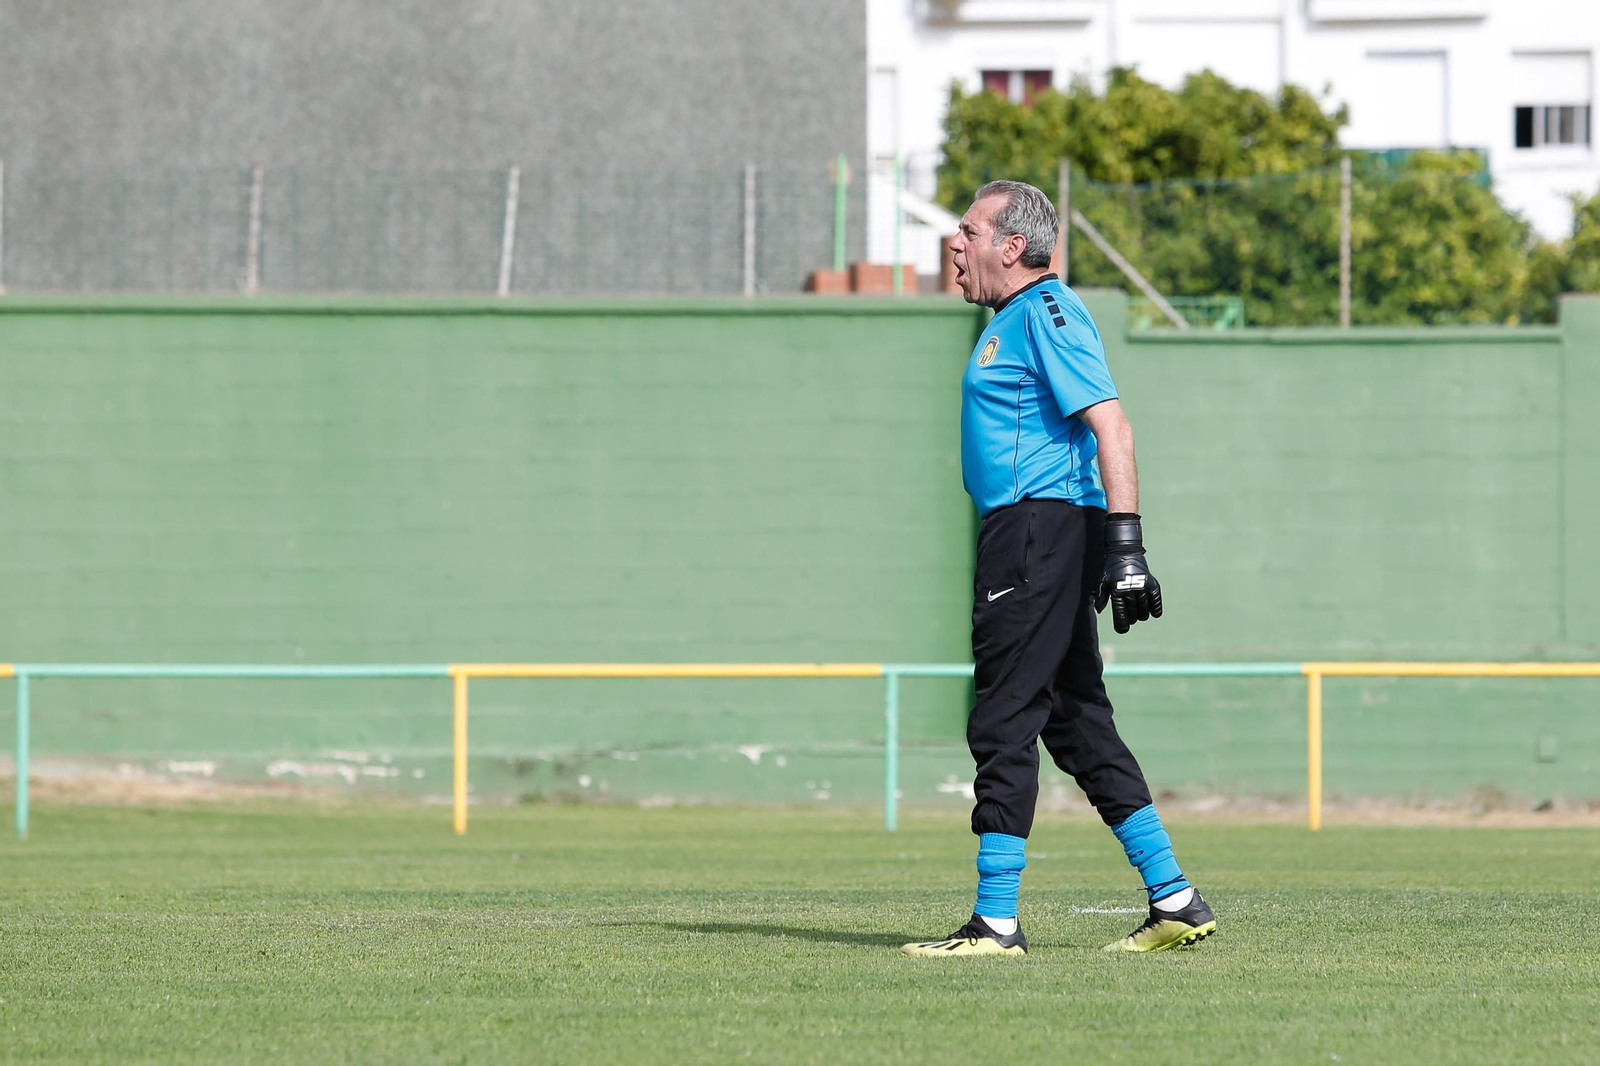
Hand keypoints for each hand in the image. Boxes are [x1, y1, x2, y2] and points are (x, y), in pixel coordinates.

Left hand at [1095, 513, 1162, 633]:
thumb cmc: (1110, 568)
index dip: (1121, 624)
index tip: (1122, 630)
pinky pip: (1156, 599)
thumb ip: (1101, 596)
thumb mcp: (1102, 580)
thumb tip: (1098, 610)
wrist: (1124, 551)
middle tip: (1130, 617)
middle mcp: (1130, 590)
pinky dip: (1156, 608)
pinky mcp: (1151, 583)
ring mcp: (1142, 587)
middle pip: (1133, 614)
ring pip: (1144, 609)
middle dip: (1131, 618)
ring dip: (1142, 615)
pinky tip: (1154, 614)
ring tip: (1139, 614)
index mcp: (1116, 591)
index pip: (1120, 613)